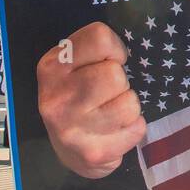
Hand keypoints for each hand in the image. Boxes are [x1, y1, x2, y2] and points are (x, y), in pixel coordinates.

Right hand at [36, 21, 145, 179]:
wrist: (68, 150)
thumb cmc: (78, 97)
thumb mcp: (73, 66)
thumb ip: (93, 50)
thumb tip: (137, 36)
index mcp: (52, 66)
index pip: (100, 37)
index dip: (114, 49)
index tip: (108, 61)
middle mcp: (56, 97)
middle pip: (115, 74)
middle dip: (120, 82)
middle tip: (108, 92)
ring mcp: (72, 128)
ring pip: (130, 102)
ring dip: (128, 106)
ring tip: (111, 112)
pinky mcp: (92, 153)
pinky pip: (137, 128)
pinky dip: (133, 128)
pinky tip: (114, 131)